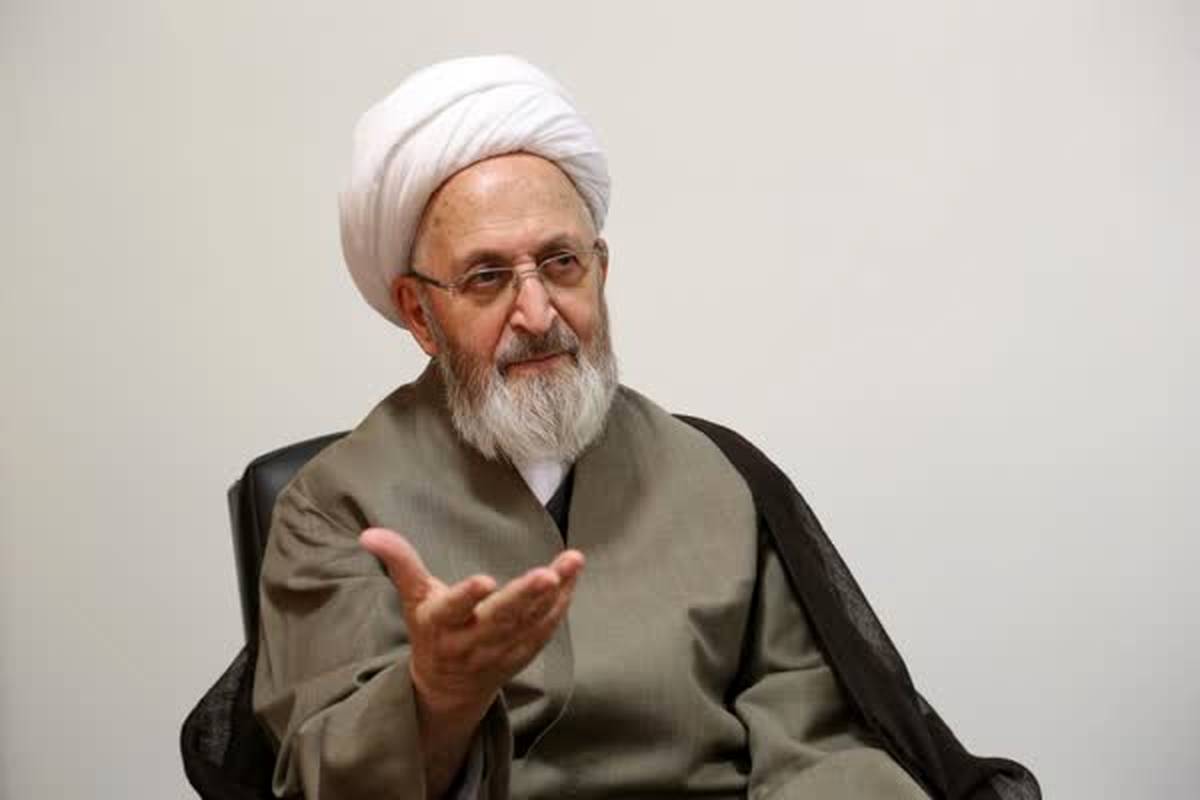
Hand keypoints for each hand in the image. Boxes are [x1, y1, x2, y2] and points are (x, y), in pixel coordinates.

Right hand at [359, 527, 583, 712]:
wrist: (449, 688)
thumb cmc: (431, 630)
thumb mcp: (413, 598)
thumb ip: (400, 563)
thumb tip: (369, 533)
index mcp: (440, 625)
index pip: (452, 610)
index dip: (466, 597)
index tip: (484, 580)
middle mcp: (471, 641)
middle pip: (500, 620)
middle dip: (523, 598)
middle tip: (546, 575)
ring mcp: (502, 651)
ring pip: (530, 623)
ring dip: (554, 594)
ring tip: (572, 562)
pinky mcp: (524, 653)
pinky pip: (546, 629)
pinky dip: (562, 603)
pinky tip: (572, 575)